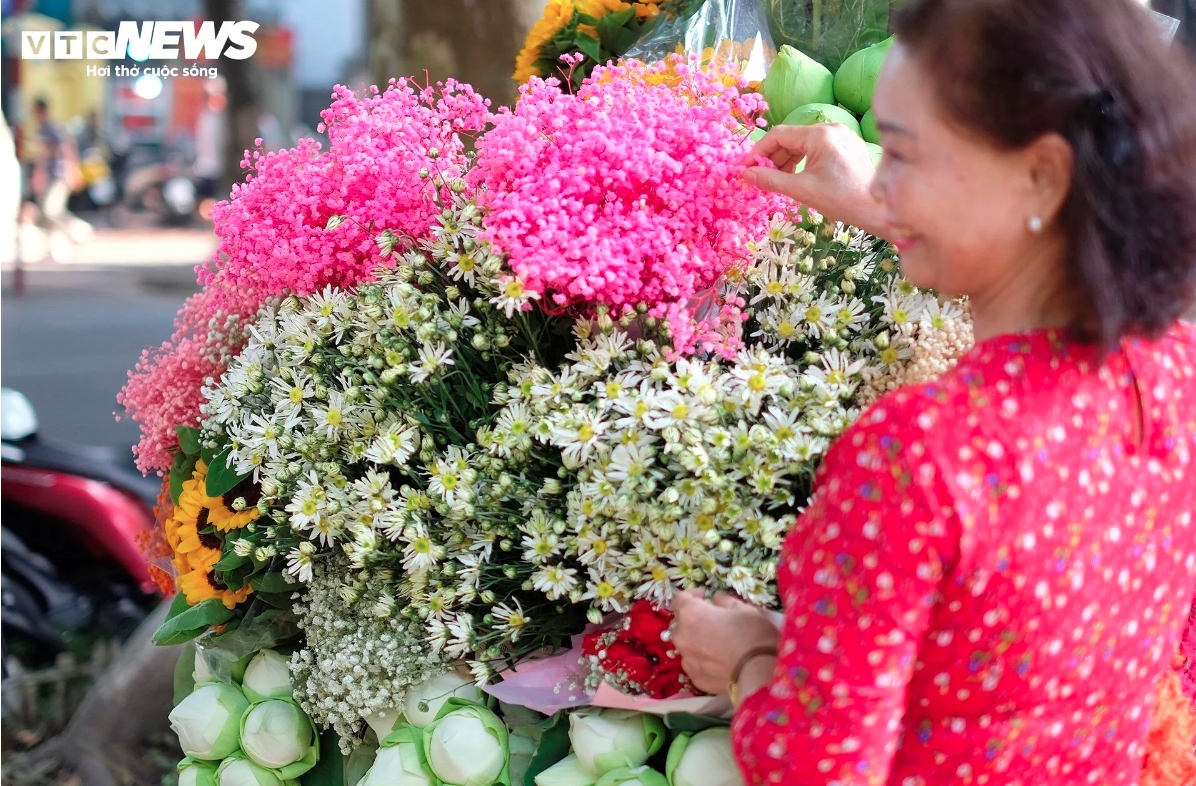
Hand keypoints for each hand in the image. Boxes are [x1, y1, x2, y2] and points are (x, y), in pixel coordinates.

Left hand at [671, 589, 778, 695]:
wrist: (761, 672)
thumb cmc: (753, 634)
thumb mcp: (743, 609)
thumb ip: (724, 602)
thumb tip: (716, 600)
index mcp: (691, 615)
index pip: (679, 599)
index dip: (691, 595)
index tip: (704, 597)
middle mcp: (682, 637)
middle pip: (680, 624)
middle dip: (693, 620)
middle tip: (711, 621)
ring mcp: (687, 661)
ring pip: (686, 646)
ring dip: (697, 642)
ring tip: (717, 645)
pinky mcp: (696, 679)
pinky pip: (695, 665)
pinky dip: (703, 661)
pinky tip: (720, 663)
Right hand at [745, 124, 887, 238]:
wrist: (879, 209)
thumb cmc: (842, 200)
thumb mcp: (801, 190)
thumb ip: (770, 180)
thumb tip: (745, 175)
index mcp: (819, 135)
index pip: (778, 135)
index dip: (759, 151)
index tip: (746, 169)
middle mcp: (831, 129)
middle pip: (791, 138)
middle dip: (772, 158)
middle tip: (759, 178)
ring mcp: (841, 135)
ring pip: (803, 143)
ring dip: (786, 160)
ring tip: (777, 180)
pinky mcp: (847, 145)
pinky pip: (817, 148)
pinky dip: (802, 160)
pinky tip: (797, 177)